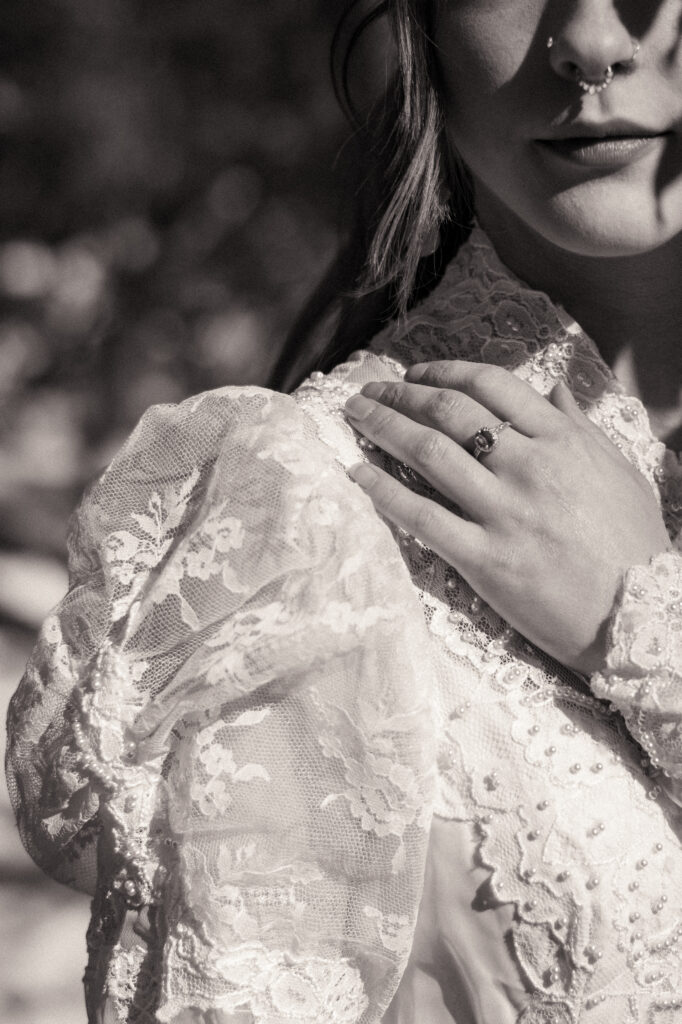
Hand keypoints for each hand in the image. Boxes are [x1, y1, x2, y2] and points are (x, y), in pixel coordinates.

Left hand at [344, 361, 670, 674]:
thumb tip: (554, 387)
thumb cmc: (634, 545)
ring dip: (383, 428)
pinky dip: (383, 490)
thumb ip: (580, 426)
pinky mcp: (486, 559)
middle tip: (368, 390)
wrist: (642, 615)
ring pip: (429, 455)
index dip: (443, 371)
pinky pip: (422, 517)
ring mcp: (505, 513)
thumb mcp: (619, 471)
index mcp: (563, 441)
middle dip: (400, 394)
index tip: (415, 372)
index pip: (491, 385)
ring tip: (354, 416)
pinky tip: (357, 473)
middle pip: (449, 413)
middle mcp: (530, 468)